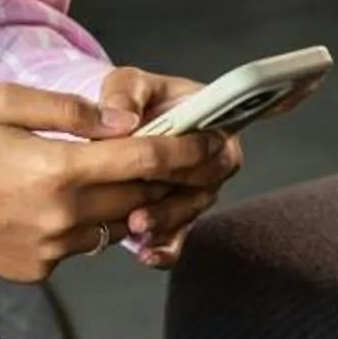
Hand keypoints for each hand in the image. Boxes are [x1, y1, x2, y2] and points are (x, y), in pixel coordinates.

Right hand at [0, 81, 232, 282]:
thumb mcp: (2, 103)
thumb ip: (69, 112)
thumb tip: (122, 120)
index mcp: (56, 170)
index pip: (144, 160)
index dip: (187, 150)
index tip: (215, 141)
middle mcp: (60, 217)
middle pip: (142, 198)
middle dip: (178, 179)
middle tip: (206, 161)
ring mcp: (50, 251)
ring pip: (116, 225)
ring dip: (136, 204)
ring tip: (149, 180)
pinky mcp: (39, 271)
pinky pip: (83, 244)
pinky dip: (92, 223)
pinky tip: (78, 202)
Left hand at [98, 63, 244, 268]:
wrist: (120, 124)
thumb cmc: (134, 100)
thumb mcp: (127, 83)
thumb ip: (124, 94)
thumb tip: (122, 117)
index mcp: (211, 125)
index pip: (217, 147)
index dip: (193, 159)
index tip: (164, 165)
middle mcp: (209, 162)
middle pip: (204, 186)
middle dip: (175, 196)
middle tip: (147, 198)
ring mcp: (193, 192)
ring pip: (188, 215)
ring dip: (165, 223)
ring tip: (137, 225)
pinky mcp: (177, 217)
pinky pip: (178, 239)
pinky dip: (164, 249)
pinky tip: (146, 254)